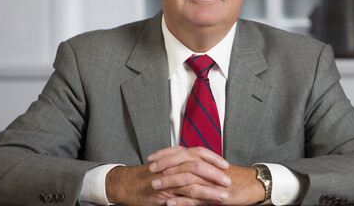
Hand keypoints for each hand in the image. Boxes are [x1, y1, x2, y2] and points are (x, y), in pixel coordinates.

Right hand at [106, 146, 230, 205]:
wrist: (126, 184)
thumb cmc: (148, 176)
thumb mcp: (167, 166)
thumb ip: (182, 165)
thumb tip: (201, 169)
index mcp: (176, 157)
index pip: (199, 152)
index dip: (213, 158)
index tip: (226, 165)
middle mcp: (172, 165)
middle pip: (198, 164)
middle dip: (215, 173)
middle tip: (228, 181)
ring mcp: (167, 179)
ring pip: (192, 181)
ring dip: (209, 189)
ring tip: (222, 196)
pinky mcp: (163, 193)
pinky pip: (180, 196)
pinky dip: (193, 200)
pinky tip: (204, 204)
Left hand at [148, 147, 264, 205]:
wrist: (250, 184)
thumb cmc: (231, 177)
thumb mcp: (212, 168)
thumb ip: (197, 165)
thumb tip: (181, 163)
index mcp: (204, 158)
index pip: (182, 151)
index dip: (165, 153)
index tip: (152, 157)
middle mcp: (206, 166)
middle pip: (182, 161)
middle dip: (164, 165)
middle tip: (150, 169)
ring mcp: (210, 180)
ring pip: (186, 178)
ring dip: (169, 182)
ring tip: (155, 186)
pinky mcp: (215, 193)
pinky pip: (195, 198)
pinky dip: (182, 201)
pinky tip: (170, 204)